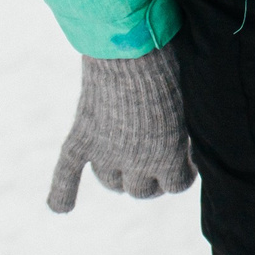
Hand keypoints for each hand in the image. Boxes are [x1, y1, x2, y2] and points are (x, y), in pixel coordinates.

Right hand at [47, 46, 195, 212]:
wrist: (131, 46)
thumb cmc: (173, 69)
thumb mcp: (191, 105)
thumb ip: (185, 133)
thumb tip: (184, 145)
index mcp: (167, 157)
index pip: (175, 185)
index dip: (181, 172)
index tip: (185, 157)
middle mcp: (135, 163)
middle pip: (141, 190)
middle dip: (151, 178)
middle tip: (156, 160)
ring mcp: (104, 152)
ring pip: (111, 182)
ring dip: (120, 176)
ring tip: (128, 163)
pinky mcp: (80, 137)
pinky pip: (65, 173)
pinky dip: (62, 193)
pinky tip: (62, 207)